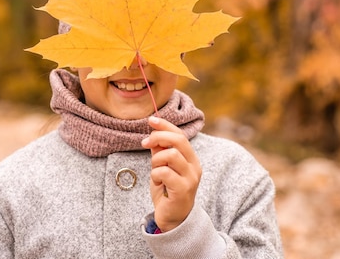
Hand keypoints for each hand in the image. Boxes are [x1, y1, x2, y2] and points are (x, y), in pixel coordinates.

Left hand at [141, 116, 201, 231]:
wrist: (172, 219)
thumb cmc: (167, 192)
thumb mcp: (162, 167)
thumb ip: (160, 152)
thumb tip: (153, 134)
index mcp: (191, 159)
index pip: (180, 135)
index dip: (165, 125)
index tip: (151, 120)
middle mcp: (194, 166)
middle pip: (178, 140)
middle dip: (158, 137)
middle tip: (144, 143)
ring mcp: (190, 178)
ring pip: (171, 155)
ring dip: (156, 160)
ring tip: (155, 171)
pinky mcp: (183, 189)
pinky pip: (164, 172)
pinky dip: (155, 175)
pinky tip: (157, 182)